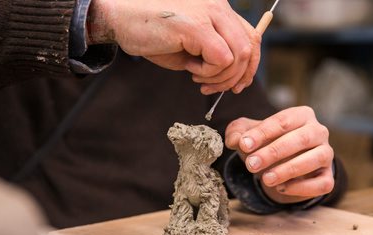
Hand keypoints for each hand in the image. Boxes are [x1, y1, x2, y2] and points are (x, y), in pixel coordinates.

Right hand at [87, 0, 260, 94]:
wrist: (120, 20)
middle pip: (249, 47)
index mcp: (219, 9)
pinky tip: (190, 70)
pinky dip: (209, 73)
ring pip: (238, 55)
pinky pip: (221, 59)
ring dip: (220, 77)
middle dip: (236, 77)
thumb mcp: (191, 43)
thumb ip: (214, 51)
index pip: (252, 37)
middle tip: (213, 88)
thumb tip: (235, 76)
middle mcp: (218, 7)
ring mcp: (209, 13)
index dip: (250, 66)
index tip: (238, 85)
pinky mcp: (196, 26)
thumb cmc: (153, 33)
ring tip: (196, 77)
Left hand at [225, 106, 334, 203]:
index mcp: (301, 115)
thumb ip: (237, 133)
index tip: (244, 145)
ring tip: (265, 179)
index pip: (283, 121)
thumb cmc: (264, 145)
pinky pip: (322, 183)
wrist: (278, 168)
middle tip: (252, 164)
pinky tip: (281, 188)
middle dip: (274, 152)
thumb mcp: (247, 136)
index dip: (262, 133)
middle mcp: (318, 131)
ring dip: (288, 169)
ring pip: (315, 159)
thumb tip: (236, 141)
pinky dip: (302, 188)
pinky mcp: (328, 177)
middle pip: (300, 139)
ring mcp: (326, 154)